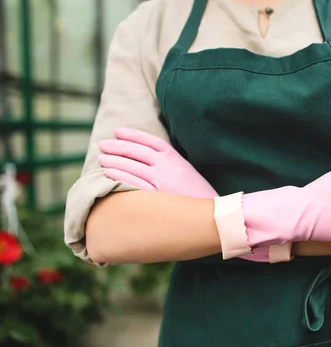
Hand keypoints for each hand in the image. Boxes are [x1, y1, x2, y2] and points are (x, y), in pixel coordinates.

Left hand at [97, 128, 275, 261]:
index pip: (150, 141)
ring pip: (132, 167)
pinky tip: (108, 174)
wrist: (213, 214)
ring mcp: (161, 181)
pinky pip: (133, 184)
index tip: (118, 131)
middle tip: (103, 144)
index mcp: (176, 158)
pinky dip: (119, 177)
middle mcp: (167, 167)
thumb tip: (152, 160)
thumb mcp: (188, 172)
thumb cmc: (200, 195)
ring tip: (101, 158)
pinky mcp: (156, 197)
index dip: (133, 135)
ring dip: (114, 160)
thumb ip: (172, 164)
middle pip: (137, 152)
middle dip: (118, 146)